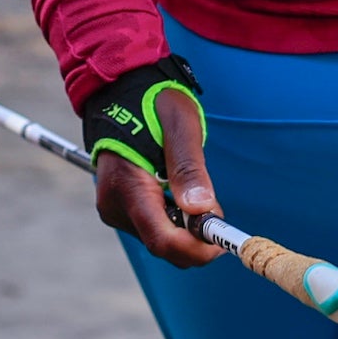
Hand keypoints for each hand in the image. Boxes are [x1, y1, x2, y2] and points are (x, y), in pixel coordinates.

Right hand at [93, 87, 224, 267]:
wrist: (120, 90)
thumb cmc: (153, 102)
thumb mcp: (180, 126)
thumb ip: (188, 169)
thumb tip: (202, 209)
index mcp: (128, 185)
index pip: (162, 239)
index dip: (196, 248)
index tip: (223, 241)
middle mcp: (115, 204)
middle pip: (161, 245)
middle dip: (194, 238)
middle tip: (217, 212)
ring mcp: (114, 208)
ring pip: (158, 238)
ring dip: (185, 228)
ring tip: (195, 192)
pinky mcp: (118, 207)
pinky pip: (151, 227)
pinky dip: (172, 220)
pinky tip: (178, 193)